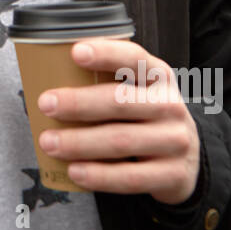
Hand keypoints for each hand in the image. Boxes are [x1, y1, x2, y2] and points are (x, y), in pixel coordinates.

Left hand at [36, 38, 200, 205]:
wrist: (185, 162)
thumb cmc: (144, 117)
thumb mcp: (137, 92)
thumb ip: (105, 81)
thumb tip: (46, 75)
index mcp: (158, 76)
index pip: (134, 59)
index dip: (106, 53)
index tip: (75, 52)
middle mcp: (170, 105)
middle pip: (121, 101)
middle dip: (78, 103)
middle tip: (45, 105)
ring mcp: (176, 141)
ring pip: (121, 140)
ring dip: (79, 142)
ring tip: (48, 142)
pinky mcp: (174, 175)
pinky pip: (130, 177)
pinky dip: (99, 175)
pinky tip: (74, 171)